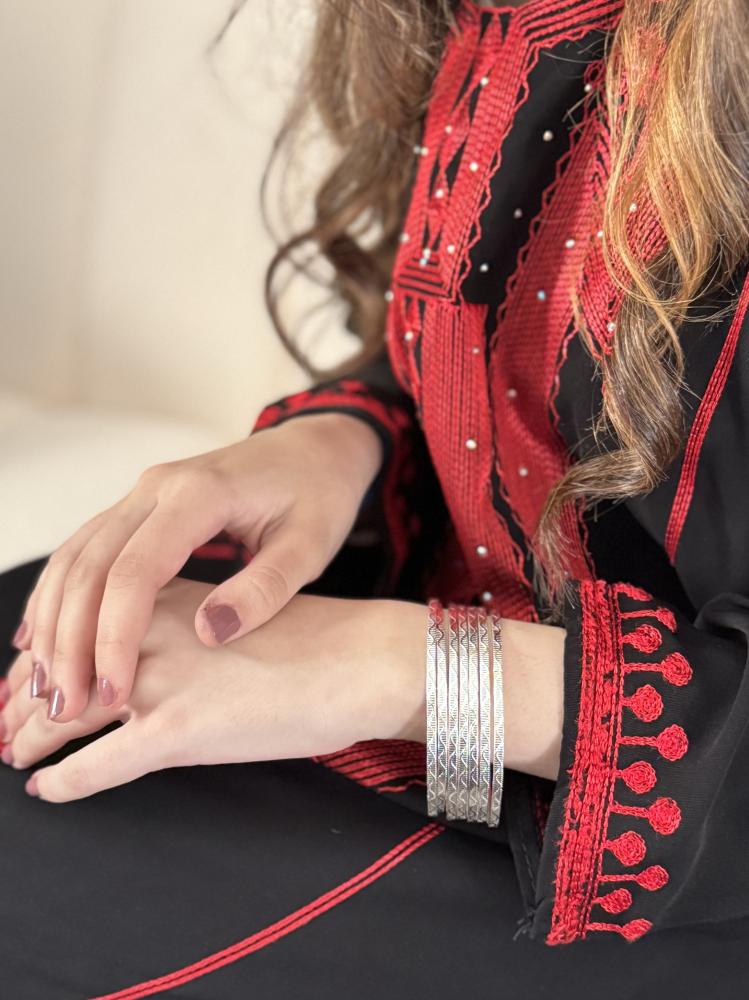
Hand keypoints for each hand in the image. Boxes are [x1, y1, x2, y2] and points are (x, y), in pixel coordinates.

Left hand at [0, 579, 427, 802]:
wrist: (364, 658)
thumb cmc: (322, 641)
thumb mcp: (245, 613)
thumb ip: (198, 626)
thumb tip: (175, 651)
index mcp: (172, 601)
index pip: (87, 625)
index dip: (51, 653)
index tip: (31, 671)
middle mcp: (155, 633)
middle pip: (65, 666)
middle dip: (27, 696)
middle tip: (4, 719)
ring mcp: (163, 681)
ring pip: (68, 712)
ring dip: (30, 737)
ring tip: (12, 753)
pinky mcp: (180, 730)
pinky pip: (99, 764)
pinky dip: (65, 780)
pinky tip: (47, 789)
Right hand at [11, 412, 383, 724]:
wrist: (315, 449)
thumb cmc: (319, 495)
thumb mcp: (312, 545)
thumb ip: (266, 588)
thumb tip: (208, 633)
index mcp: (200, 494)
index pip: (135, 572)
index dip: (116, 638)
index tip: (116, 695)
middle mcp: (157, 487)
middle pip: (89, 567)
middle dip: (70, 642)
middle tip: (65, 707)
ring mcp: (142, 494)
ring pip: (75, 559)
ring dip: (54, 623)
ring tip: (50, 688)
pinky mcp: (139, 508)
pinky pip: (85, 551)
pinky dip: (60, 596)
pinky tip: (46, 639)